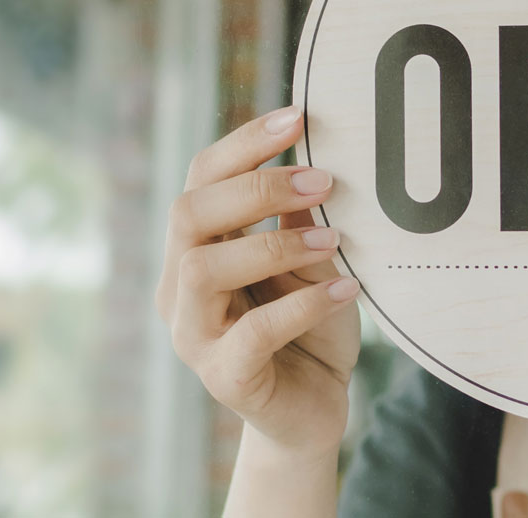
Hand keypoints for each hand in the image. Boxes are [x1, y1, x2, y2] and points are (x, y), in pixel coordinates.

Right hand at [155, 106, 360, 458]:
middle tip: (322, 180)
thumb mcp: (312, 262)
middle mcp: (181, 287)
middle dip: (255, 188)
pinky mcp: (225, 378)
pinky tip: (345, 290)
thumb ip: (301, 219)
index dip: (244, 143)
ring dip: (272, 244)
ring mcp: (194, 335)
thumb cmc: (310, 328)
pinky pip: (253, 333)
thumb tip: (315, 160)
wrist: (315, 410)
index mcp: (197, 247)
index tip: (298, 117)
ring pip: (203, 270)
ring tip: (332, 239)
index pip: (201, 178)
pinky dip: (302, 305)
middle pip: (188, 214)